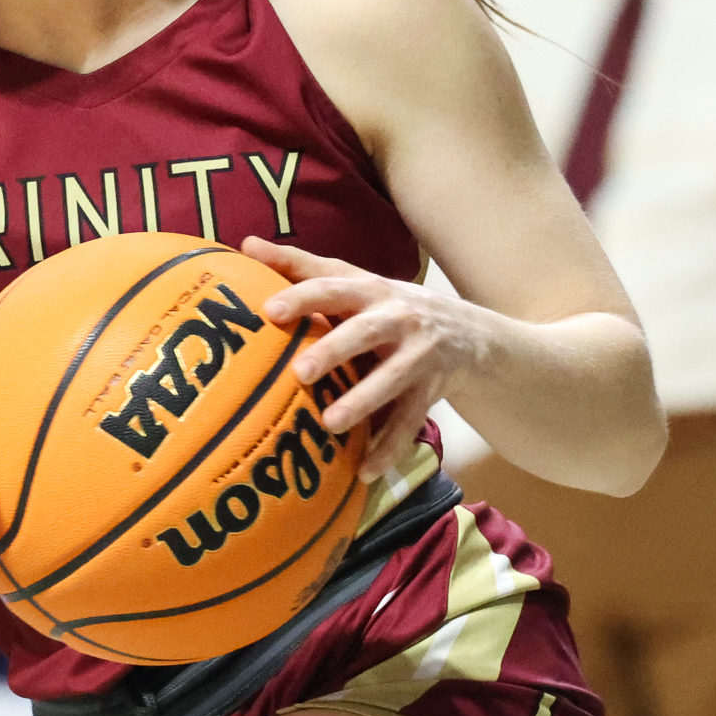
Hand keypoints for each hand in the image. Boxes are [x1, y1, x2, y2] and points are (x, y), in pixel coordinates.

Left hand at [244, 237, 491, 482]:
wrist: (469, 334)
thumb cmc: (387, 306)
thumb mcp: (354, 281)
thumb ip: (301, 267)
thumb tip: (247, 244)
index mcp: (370, 290)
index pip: (333, 288)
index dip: (303, 296)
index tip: (270, 310)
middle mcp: (397, 318)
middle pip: (364, 332)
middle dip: (334, 350)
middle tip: (300, 372)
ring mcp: (418, 356)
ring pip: (392, 380)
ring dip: (362, 402)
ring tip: (331, 424)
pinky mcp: (431, 391)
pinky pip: (410, 422)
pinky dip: (389, 447)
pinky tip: (365, 471)